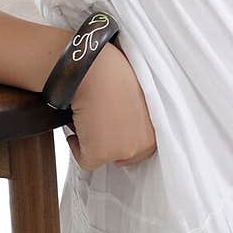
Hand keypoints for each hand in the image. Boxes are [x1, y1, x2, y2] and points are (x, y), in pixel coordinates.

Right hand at [65, 41, 157, 172]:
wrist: (95, 71)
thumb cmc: (111, 73)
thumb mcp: (134, 94)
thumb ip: (134, 114)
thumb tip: (118, 124)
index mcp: (156, 125)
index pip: (145, 147)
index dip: (127, 141)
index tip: (116, 139)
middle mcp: (143, 141)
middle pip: (127, 156)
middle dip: (111, 145)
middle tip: (96, 131)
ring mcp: (123, 150)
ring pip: (104, 158)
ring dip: (93, 143)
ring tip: (87, 121)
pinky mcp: (101, 154)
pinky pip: (85, 161)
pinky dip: (76, 146)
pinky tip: (76, 126)